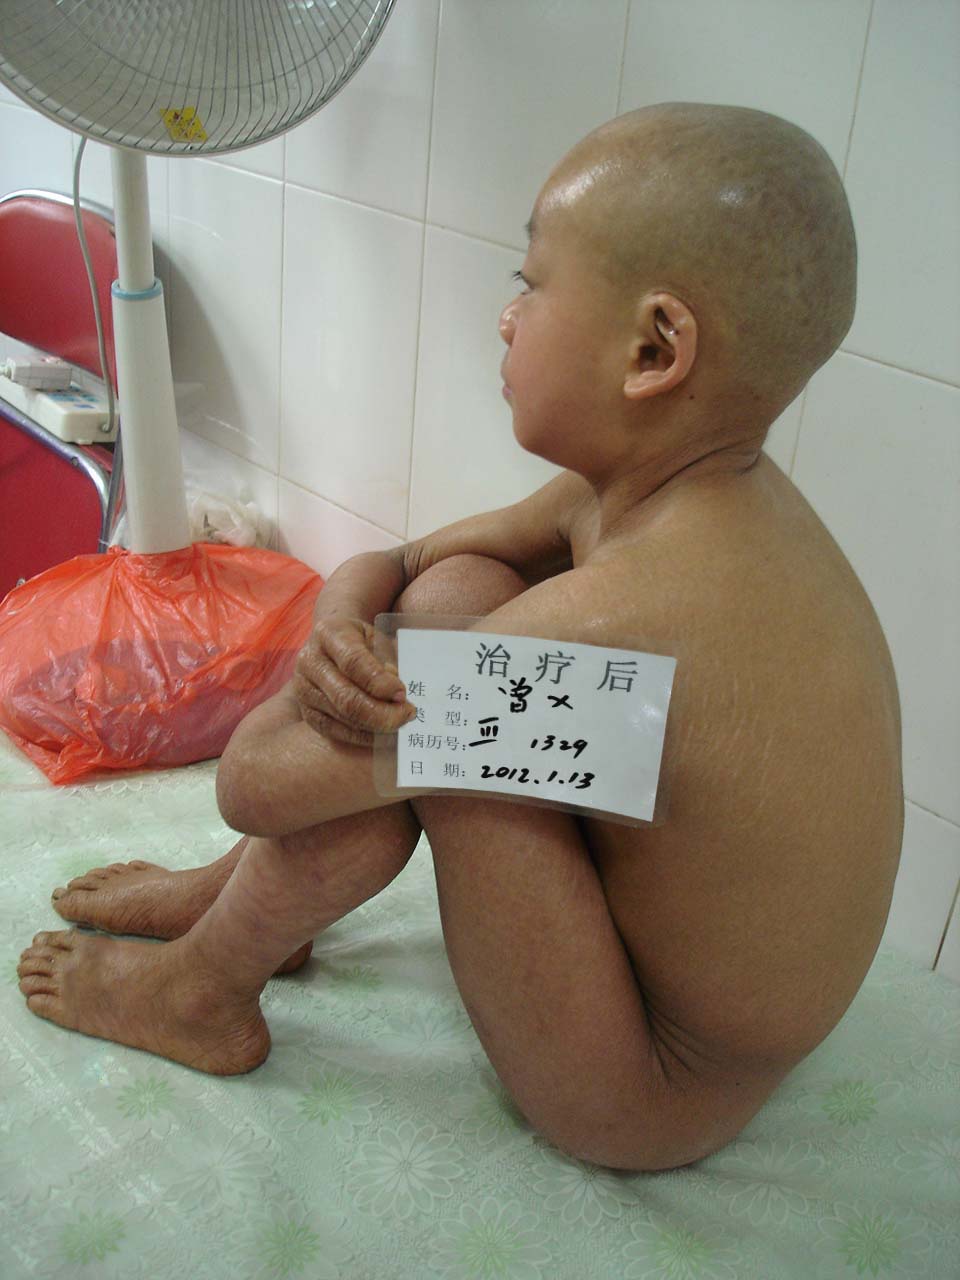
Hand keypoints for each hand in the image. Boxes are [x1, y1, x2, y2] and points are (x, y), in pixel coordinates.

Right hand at [293, 617, 414, 746]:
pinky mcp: (306, 712)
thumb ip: (388, 660)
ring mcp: (303, 688)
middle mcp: (310, 660)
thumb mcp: (376, 638)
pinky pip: (335, 731)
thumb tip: (398, 695)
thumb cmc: (361, 641)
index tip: (403, 694)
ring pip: (343, 717)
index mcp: (329, 632)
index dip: (380, 683)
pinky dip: (362, 736)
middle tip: (407, 714)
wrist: (331, 646)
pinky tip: (382, 732)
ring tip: (399, 721)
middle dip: (382, 713)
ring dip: (376, 726)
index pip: (354, 662)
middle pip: (346, 697)